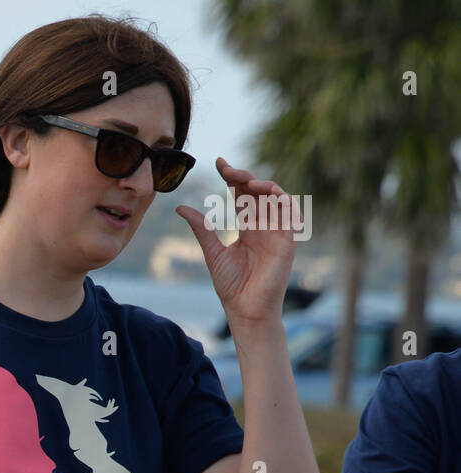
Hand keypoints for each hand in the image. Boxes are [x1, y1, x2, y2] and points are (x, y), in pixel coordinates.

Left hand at [175, 157, 300, 325]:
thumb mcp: (213, 251)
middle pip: (258, 192)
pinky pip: (291, 214)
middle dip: (244, 177)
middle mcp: (264, 226)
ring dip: (264, 185)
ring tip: (247, 181)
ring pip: (276, 199)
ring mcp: (277, 232)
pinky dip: (282, 200)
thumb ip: (202, 228)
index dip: (232, 177)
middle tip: (227, 170)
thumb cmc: (232, 285)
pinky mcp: (288, 241)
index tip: (218, 162)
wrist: (245, 310)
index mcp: (248, 228)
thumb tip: (181, 208)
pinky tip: (267, 192)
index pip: (242, 195)